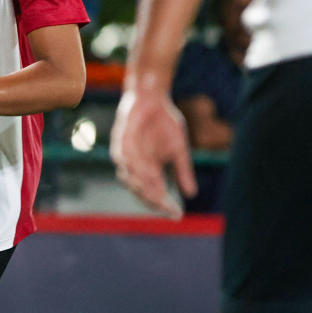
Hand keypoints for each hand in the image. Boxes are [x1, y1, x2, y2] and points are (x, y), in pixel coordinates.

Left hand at [110, 88, 197, 217]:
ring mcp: (125, 154)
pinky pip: (124, 158)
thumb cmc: (164, 123)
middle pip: (141, 191)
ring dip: (144, 187)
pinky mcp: (119, 140)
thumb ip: (182, 171)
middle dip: (154, 201)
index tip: (178, 215)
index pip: (155, 194)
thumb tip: (191, 195)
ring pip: (130, 178)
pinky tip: (150, 174)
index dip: (165, 205)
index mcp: (148, 171)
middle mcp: (134, 167)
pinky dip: (136, 168)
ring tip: (159, 196)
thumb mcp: (178, 149)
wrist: (152, 97)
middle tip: (167, 208)